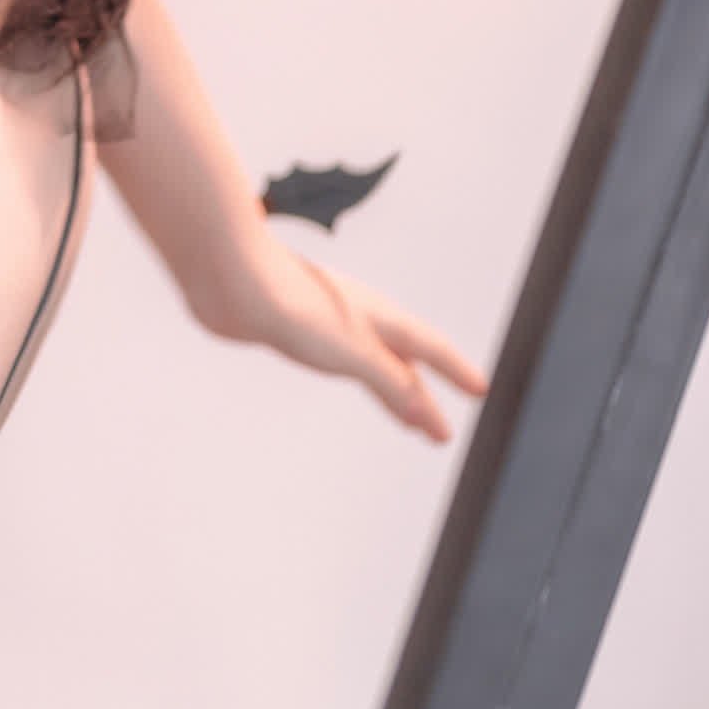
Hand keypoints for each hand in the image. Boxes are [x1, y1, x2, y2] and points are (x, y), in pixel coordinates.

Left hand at [202, 234, 488, 441]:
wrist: (228, 276)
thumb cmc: (291, 306)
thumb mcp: (351, 352)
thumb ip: (389, 381)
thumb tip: (425, 415)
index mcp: (377, 316)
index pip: (429, 347)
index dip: (455, 371)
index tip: (480, 391)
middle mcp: (357, 315)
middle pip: (402, 360)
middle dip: (423, 396)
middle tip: (439, 431)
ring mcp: (325, 319)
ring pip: (371, 360)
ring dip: (391, 389)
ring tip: (404, 418)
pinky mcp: (294, 325)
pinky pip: (341, 358)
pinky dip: (358, 376)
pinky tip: (346, 373)